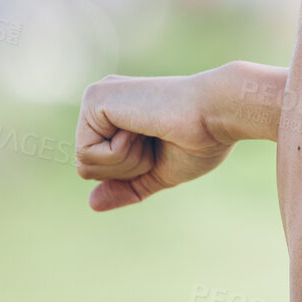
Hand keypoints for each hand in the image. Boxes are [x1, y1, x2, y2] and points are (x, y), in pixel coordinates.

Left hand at [76, 71, 234, 210]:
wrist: (217, 114)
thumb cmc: (200, 140)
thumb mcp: (158, 172)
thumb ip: (127, 186)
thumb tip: (92, 203)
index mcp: (117, 114)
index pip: (100, 167)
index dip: (133, 171)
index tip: (161, 144)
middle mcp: (102, 101)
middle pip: (87, 168)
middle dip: (127, 169)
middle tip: (156, 140)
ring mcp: (96, 98)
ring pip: (85, 164)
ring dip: (126, 161)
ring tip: (150, 132)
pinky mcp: (94, 99)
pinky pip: (87, 154)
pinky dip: (120, 153)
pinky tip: (142, 128)